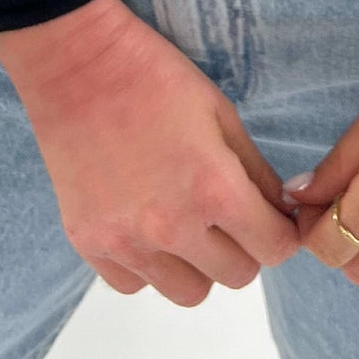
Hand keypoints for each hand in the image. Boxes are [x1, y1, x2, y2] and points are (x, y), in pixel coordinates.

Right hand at [0, 0, 301, 306]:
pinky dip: (147, 265)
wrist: (76, 65)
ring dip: (196, 264)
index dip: (281, 232)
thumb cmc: (156, 79)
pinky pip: (135, 285)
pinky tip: (143, 224)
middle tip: (227, 214)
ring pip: (188, 292)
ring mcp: (127, 242)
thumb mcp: (222, 115)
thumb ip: (257, 174)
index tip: (272, 218)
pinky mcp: (89, 245)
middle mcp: (172, 227)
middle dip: (243, 247)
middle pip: (237, 277)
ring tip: (183, 220)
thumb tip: (282, 215)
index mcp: (215, 189)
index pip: (274, 249)